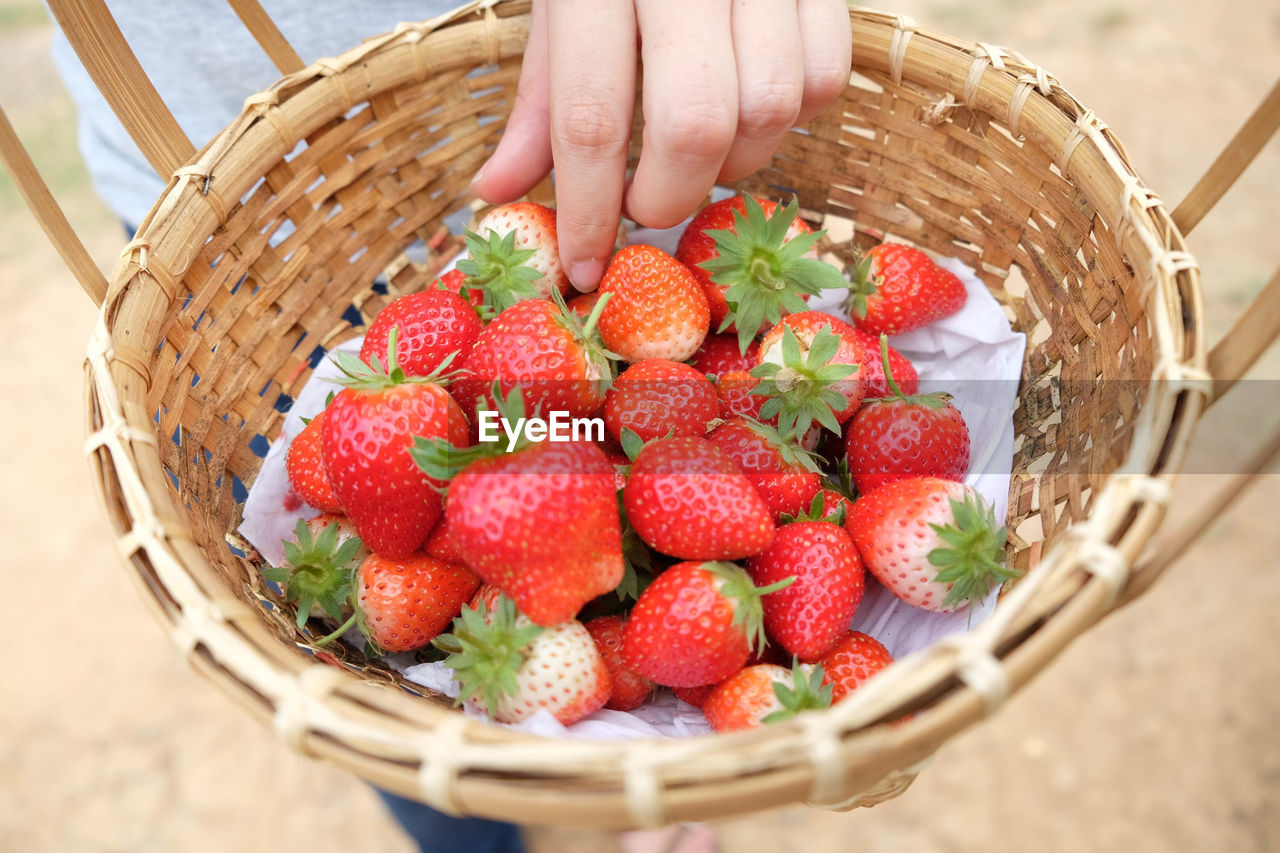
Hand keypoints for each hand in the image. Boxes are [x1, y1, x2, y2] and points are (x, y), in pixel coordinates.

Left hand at [469, 0, 852, 291]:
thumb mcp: (558, 0)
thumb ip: (537, 98)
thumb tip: (498, 193)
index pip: (593, 115)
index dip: (588, 210)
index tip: (583, 269)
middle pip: (695, 124)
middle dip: (669, 196)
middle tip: (645, 208)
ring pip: (772, 109)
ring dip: (733, 161)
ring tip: (697, 149)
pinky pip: (828, 77)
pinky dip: (791, 116)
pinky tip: (751, 102)